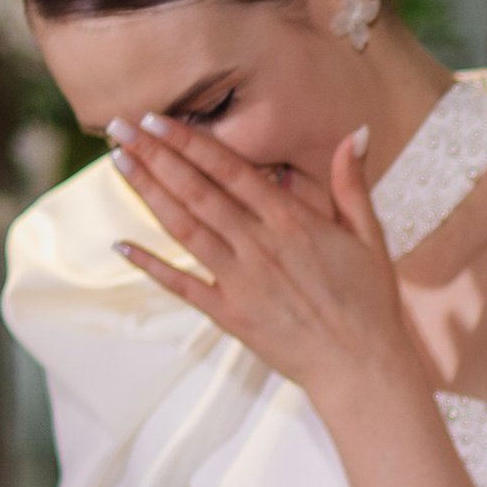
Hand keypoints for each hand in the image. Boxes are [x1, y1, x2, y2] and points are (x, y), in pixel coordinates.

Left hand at [110, 113, 407, 411]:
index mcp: (291, 221)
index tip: (157, 119)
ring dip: (147, 193)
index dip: (190, 141)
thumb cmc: (369, 302)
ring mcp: (239, 281)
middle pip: (196, 192)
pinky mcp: (230, 314)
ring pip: (183, 228)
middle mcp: (258, 245)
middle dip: (155, 156)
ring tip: (117, 163)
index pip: (229, 169)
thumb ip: (351, 183)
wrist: (362, 367)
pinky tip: (121, 245)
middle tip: (119, 127)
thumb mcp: (369, 235)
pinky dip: (150, 266)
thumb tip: (356, 133)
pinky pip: (182, 286)